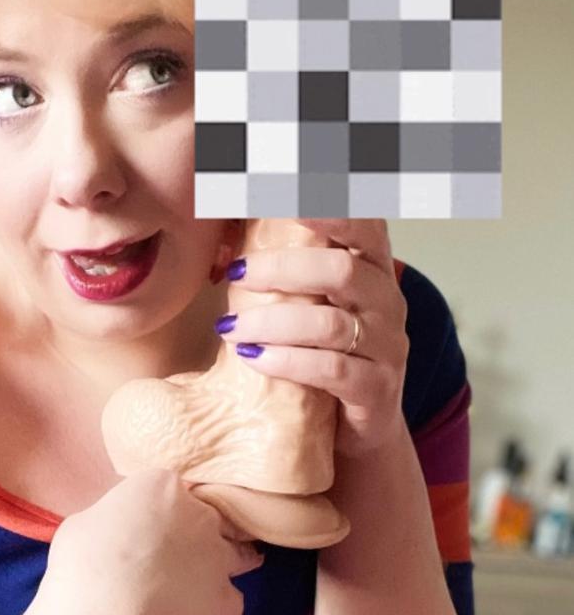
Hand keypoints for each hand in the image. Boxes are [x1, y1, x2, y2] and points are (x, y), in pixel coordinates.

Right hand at [43, 468, 263, 614]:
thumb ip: (112, 520)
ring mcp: (216, 555)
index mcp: (161, 486)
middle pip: (206, 518)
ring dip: (222, 564)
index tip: (141, 527)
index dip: (154, 510)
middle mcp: (198, 514)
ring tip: (204, 579)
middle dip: (192, 534)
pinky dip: (218, 608)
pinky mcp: (223, 596)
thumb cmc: (82, 564)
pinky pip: (231, 601)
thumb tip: (118, 531)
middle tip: (165, 557)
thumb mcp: (83, 523)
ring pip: (238, 554)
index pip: (166, 488)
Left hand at [215, 218, 409, 459]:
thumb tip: (227, 227)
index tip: (284, 186)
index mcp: (372, 266)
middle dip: (282, 268)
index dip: (328, 201)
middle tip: (235, 273)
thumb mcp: (311, 302)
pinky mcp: (376, 389)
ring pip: (330, 324)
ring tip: (229, 328)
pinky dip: (285, 361)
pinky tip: (251, 358)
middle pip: (342, 269)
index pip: (361, 219)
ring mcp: (388, 346)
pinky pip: (330, 370)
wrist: (356, 428)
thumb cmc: (324, 353)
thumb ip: (286, 266)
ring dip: (271, 322)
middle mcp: (387, 300)